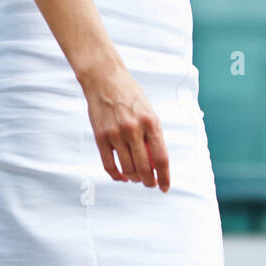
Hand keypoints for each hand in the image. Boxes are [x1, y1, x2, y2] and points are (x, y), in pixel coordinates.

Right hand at [81, 62, 169, 190]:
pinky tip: (122, 177)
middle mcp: (134, 130)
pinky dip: (117, 175)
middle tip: (150, 184)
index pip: (161, 158)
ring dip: (134, 178)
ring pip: (127, 168)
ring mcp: (116, 134)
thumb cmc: (130, 95)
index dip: (164, 177)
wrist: (104, 79)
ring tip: (136, 178)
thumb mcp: (148, 112)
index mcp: (151, 123)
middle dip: (149, 181)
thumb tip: (156, 164)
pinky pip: (109, 164)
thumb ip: (153, 136)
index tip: (165, 187)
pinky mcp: (100, 136)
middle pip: (144, 168)